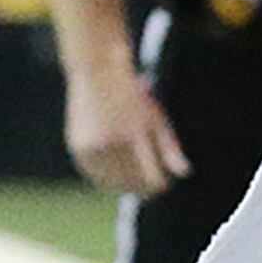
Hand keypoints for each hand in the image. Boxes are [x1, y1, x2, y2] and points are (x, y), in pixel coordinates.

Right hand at [66, 64, 189, 197]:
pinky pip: (93, 175)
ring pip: (111, 183)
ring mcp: (94, 145)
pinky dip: (103, 179)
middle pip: (131, 183)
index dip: (159, 186)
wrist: (96, 71)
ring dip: (122, 187)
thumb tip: (183, 174)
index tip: (162, 186)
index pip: (152, 178)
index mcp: (137, 133)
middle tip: (149, 191)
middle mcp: (114, 141)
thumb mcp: (156, 116)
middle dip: (142, 189)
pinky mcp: (78, 147)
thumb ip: (170, 147)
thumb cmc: (131, 95)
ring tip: (131, 185)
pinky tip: (112, 178)